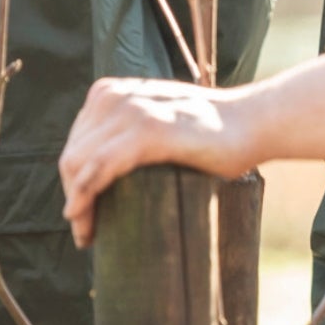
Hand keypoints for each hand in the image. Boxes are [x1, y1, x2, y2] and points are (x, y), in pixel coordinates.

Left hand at [59, 78, 263, 246]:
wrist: (252, 121)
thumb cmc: (212, 132)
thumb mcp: (158, 121)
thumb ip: (130, 132)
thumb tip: (105, 173)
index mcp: (112, 93)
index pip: (75, 143)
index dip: (71, 181)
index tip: (81, 213)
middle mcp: (116, 97)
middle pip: (71, 155)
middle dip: (72, 196)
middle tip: (86, 230)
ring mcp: (132, 111)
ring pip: (78, 163)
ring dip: (76, 203)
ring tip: (88, 232)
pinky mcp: (149, 131)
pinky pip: (100, 166)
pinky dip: (85, 194)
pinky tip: (83, 217)